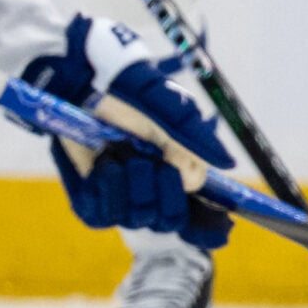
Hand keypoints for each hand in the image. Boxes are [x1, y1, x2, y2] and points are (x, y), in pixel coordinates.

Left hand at [23, 15, 236, 247]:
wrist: (82, 82)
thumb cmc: (129, 91)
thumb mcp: (169, 109)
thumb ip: (194, 138)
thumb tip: (225, 163)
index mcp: (179, 173)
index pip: (202, 217)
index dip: (209, 225)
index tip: (218, 222)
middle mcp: (153, 192)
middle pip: (170, 219)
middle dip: (163, 188)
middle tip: (152, 157)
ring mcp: (122, 200)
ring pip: (139, 216)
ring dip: (132, 180)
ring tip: (121, 150)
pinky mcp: (91, 203)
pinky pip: (105, 213)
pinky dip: (106, 182)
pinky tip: (103, 160)